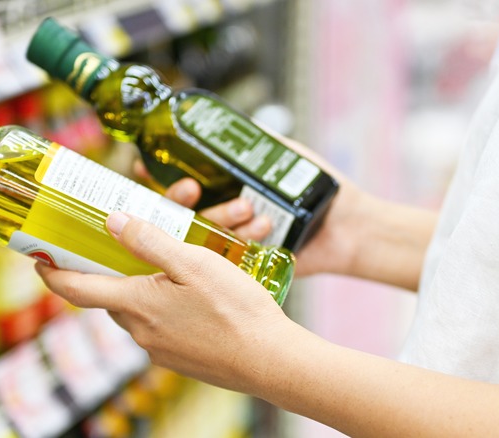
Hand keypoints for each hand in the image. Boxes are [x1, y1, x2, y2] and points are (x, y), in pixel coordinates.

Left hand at [35, 212, 292, 391]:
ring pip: (139, 311)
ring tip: (168, 269)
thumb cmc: (236, 310)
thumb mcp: (194, 262)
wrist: (270, 360)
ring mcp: (160, 349)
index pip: (77, 289)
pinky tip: (193, 298)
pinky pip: (161, 326)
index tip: (37, 259)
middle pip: (111, 297)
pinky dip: (165, 308)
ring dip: (143, 290)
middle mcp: (141, 331)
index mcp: (137, 304)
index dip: (53, 273)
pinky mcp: (180, 359)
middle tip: (120, 249)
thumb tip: (113, 221)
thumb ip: (151, 242)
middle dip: (110, 274)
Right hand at [156, 135, 366, 277]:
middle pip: (181, 212)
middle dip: (179, 199)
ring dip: (219, 216)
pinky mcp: (250, 264)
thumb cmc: (324, 188)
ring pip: (205, 234)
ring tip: (247, 207)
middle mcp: (222, 215)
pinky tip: (263, 227)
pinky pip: (233, 255)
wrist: (353, 226)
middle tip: (191, 188)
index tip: (145, 167)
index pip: (179, 184)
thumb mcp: (289, 156)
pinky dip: (243, 239)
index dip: (156, 176)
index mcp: (225, 187)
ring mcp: (233, 242)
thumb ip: (261, 142)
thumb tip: (231, 122)